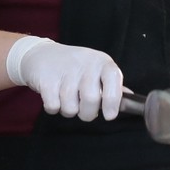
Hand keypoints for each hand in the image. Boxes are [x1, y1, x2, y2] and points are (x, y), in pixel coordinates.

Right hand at [8, 37, 123, 121]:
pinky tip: (53, 96)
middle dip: (87, 113)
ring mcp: (65, 71)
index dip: (113, 101)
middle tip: (84, 109)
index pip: (113, 80)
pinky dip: (53, 107)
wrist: (41, 54)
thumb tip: (129, 99)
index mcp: (101, 62)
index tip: (109, 115)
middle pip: (91, 100)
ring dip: (69, 110)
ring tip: (67, 99)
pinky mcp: (46, 79)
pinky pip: (53, 106)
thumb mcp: (95, 69)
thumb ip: (111, 85)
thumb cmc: (74, 66)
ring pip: (71, 107)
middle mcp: (85, 64)